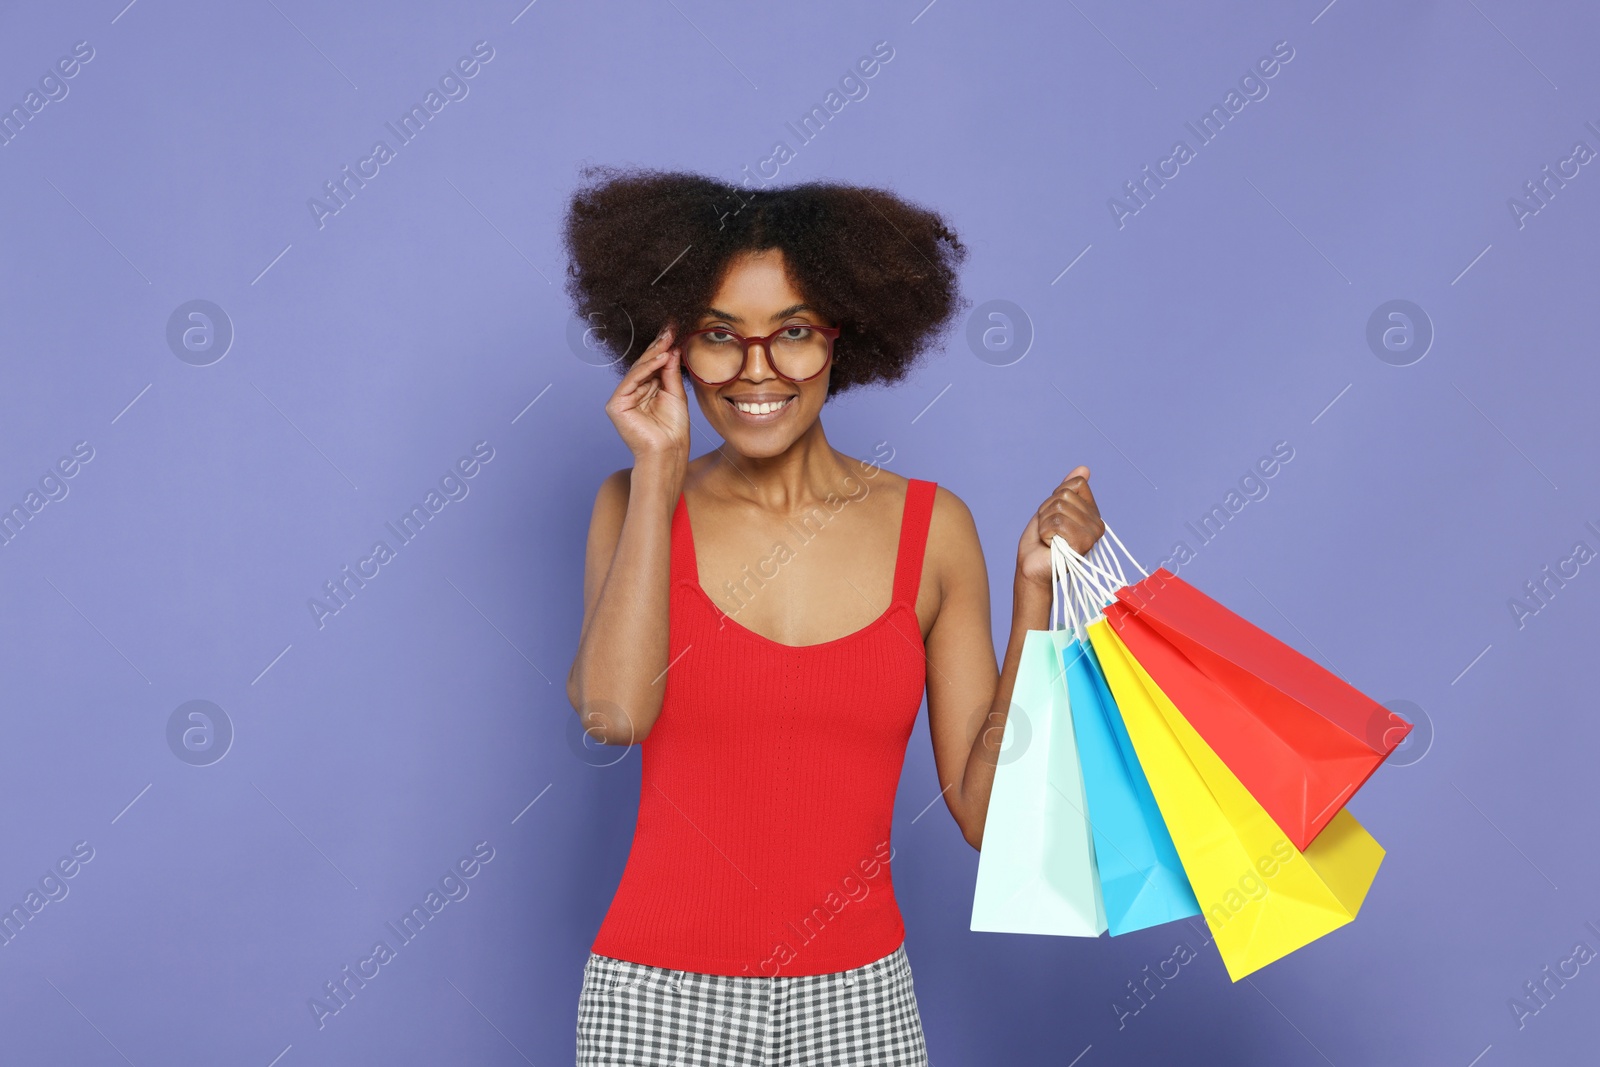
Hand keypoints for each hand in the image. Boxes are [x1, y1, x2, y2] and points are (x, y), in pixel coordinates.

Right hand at [604, 328, 688, 464]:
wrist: (669, 452)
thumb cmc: (673, 430)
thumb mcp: (675, 394)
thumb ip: (670, 372)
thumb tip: (670, 349)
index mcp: (645, 391)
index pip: (652, 365)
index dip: (662, 347)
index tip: (674, 329)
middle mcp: (632, 393)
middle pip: (644, 365)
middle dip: (658, 345)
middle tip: (670, 328)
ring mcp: (622, 399)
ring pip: (638, 370)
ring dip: (654, 353)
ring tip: (668, 340)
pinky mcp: (616, 405)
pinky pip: (632, 381)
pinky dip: (647, 368)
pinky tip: (661, 357)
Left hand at [1016, 466, 1104, 586]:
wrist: (1031, 568)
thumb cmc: (1040, 541)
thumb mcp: (1051, 508)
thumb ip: (1067, 489)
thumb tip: (1084, 468)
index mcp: (1092, 513)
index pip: (1076, 484)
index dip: (1055, 497)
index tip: (1052, 516)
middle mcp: (1097, 523)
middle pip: (1064, 495)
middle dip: (1046, 511)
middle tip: (1048, 530)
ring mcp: (1092, 534)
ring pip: (1059, 508)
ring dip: (1044, 523)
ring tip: (1048, 538)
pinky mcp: (1083, 544)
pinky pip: (1057, 522)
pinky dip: (1044, 532)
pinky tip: (1050, 544)